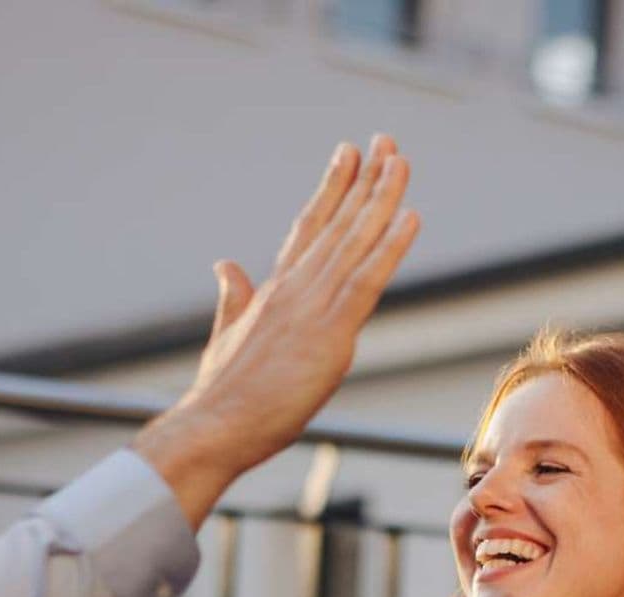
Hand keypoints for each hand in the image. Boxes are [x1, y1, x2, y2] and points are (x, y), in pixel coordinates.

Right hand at [134, 135, 419, 526]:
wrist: (213, 426)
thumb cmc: (219, 395)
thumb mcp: (226, 337)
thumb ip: (233, 298)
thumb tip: (225, 264)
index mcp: (272, 292)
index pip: (308, 230)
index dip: (332, 190)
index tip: (348, 154)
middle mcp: (294, 290)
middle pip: (337, 225)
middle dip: (364, 182)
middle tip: (386, 142)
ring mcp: (311, 308)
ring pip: (355, 242)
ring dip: (381, 199)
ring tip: (400, 160)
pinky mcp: (329, 335)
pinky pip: (367, 281)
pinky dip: (390, 247)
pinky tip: (410, 216)